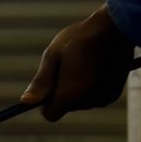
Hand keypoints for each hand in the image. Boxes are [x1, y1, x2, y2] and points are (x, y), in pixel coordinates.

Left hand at [21, 5, 134, 120]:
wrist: (115, 27)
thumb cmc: (79, 38)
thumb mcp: (52, 56)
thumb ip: (41, 82)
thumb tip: (25, 102)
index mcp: (69, 95)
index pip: (50, 114)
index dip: (46, 102)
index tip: (49, 83)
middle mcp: (88, 102)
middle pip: (65, 107)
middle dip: (62, 92)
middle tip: (68, 66)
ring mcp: (103, 98)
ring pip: (80, 102)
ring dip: (77, 89)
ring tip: (83, 64)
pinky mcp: (113, 93)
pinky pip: (94, 97)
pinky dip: (92, 87)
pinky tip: (95, 67)